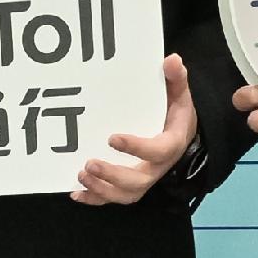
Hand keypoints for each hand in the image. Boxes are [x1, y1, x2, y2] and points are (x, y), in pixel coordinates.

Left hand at [74, 52, 201, 206]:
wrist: (181, 136)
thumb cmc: (175, 115)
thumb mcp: (180, 95)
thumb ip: (176, 79)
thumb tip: (171, 59)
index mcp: (170, 145)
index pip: (157, 152)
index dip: (136, 148)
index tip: (113, 138)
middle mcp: (157, 168)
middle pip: (137, 181)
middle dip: (112, 176)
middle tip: (89, 164)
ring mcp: (142, 179)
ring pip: (125, 194)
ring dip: (101, 189)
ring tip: (81, 175)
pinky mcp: (129, 184)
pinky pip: (112, 198)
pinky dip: (94, 198)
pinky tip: (75, 192)